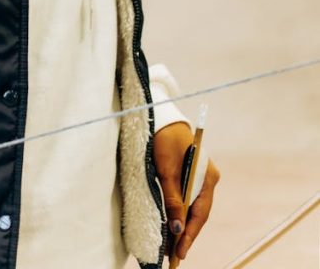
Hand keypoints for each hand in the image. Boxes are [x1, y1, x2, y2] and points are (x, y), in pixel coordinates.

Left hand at [153, 121, 219, 260]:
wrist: (162, 117)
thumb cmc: (165, 139)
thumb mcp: (166, 169)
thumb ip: (173, 198)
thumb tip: (178, 228)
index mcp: (208, 177)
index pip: (200, 213)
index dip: (190, 234)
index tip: (180, 253)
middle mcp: (208, 180)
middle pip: (198, 213)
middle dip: (187, 235)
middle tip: (175, 257)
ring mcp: (201, 178)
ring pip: (193, 208)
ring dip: (184, 226)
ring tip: (173, 248)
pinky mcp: (191, 176)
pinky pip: (189, 200)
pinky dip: (181, 214)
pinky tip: (174, 227)